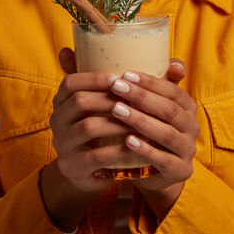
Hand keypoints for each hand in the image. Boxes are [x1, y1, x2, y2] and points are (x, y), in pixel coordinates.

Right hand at [40, 47, 131, 229]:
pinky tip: (136, 145)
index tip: (122, 78)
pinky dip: (118, 150)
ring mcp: (62, 144)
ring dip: (118, 123)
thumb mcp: (109, 104)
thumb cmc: (105, 128)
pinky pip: (96, 156)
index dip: (96, 78)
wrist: (89, 169)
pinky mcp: (72, 166)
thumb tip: (177, 64)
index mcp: (61, 100)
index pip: (71, 82)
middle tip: (135, 100)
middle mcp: (57, 120)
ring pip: (88, 127)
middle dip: (111, 98)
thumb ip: (134, 82)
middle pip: (80, 101)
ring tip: (141, 121)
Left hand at [108, 59, 197, 218]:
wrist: (153, 172)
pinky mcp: (180, 170)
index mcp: (186, 106)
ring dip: (142, 120)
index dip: (150, 81)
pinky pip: (164, 159)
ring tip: (117, 110)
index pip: (172, 89)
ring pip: (167, 133)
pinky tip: (127, 141)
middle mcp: (191, 126)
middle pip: (170, 109)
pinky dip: (146, 149)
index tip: (125, 73)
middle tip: (116, 87)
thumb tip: (70, 51)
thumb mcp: (140, 107)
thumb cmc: (143, 132)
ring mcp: (187, 149)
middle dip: (142, 97)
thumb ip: (124, 83)